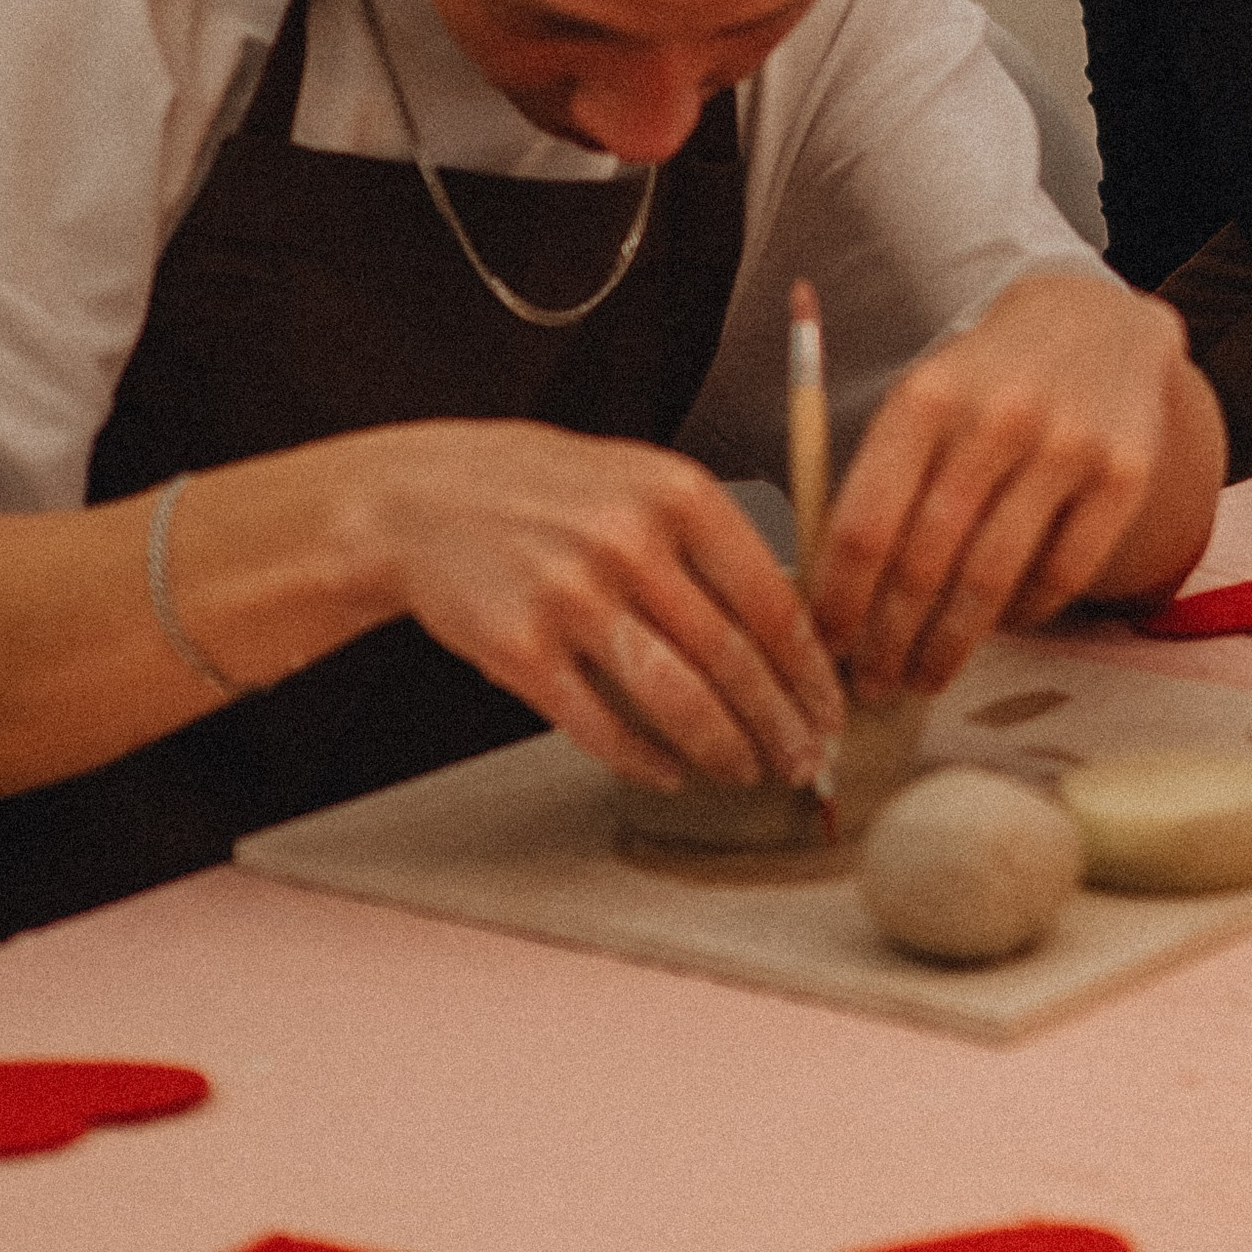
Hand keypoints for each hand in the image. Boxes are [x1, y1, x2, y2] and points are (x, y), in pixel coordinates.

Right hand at [352, 421, 842, 794]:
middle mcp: (629, 541)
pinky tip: (671, 774)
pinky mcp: (519, 650)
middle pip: (733, 659)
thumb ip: (710, 540)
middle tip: (802, 760)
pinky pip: (601, 725)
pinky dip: (645, 759)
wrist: (421, 498)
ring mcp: (571, 597)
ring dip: (725, 749)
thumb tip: (792, 628)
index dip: (810, 670)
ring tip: (749, 773)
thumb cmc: (546, 490)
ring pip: (678, 699)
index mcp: (677, 492)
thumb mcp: (640, 478)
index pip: (772, 599)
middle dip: (779, 724)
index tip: (830, 709)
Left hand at [808, 273, 1197, 701]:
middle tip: (875, 685)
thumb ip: (882, 485)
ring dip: (950, 646)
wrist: (1095, 321)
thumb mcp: (921, 404)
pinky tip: (1000, 627)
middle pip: (926, 563)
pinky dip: (1023, 615)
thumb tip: (839, 604)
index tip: (827, 648)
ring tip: (926, 676)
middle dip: (891, 640)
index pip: (866, 524)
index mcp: (924, 400)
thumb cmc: (984, 383)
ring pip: (993, 580)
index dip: (842, 601)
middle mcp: (995, 420)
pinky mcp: (1124, 475)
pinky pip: (1062, 575)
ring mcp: (1067, 447)